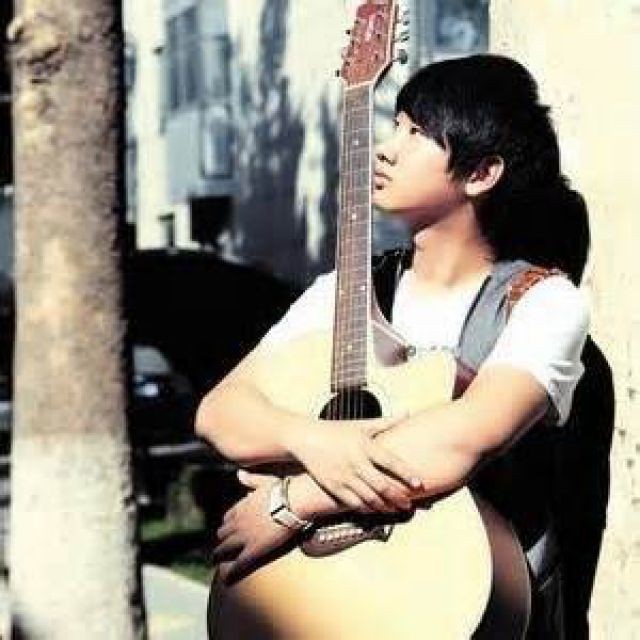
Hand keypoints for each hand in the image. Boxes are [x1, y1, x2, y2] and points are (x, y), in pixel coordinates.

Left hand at [212, 470, 296, 584]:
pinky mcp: (253, 550)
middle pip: (222, 534)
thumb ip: (250, 480)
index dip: (228, 525)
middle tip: (220, 550)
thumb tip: (239, 474)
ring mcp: (244, 537)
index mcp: (242, 506)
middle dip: (222, 541)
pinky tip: (226, 579)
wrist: (293, 501)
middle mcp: (238, 521)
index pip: (228, 518)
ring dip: (220, 556)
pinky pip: (237, 564)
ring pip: (224, 549)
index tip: (229, 531)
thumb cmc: (284, 490)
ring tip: (218, 564)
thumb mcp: (264, 481)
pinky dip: (230, 573)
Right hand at [287, 417, 422, 512]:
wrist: (306, 438)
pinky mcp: (333, 486)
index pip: (390, 462)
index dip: (406, 474)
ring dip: (384, 506)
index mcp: (364, 446)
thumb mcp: (361, 424)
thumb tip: (407, 412)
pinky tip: (375, 510)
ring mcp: (344, 476)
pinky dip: (367, 508)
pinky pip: (353, 503)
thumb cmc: (336, 430)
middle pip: (382, 485)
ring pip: (369, 498)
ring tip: (396, 509)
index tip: (419, 484)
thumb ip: (386, 422)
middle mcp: (355, 462)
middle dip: (398, 497)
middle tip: (409, 504)